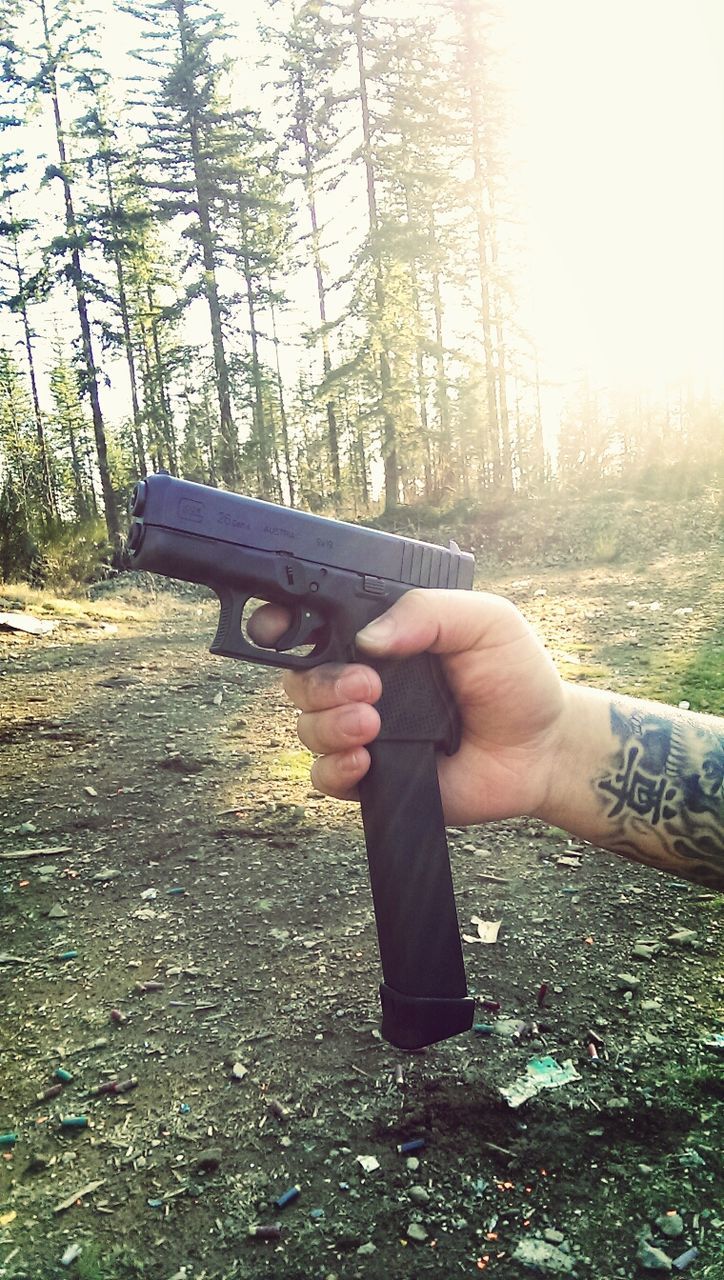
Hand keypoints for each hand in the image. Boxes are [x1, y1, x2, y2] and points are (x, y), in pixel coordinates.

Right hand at [248, 590, 568, 824]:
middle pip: (300, 680)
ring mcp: (363, 733)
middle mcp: (361, 683)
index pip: (314, 627)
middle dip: (320, 684)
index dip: (282, 624)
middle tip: (369, 688)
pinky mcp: (371, 779)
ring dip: (329, 725)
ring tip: (372, 724)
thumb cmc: (514, 677)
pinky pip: (324, 777)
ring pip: (307, 727)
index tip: (281, 626)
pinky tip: (363, 762)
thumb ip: (428, 611)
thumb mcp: (484, 620)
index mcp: (380, 639)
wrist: (540, 747)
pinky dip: (334, 769)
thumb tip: (368, 637)